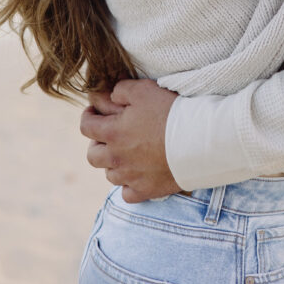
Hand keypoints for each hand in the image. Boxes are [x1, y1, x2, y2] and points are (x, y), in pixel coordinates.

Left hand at [80, 78, 180, 202]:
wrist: (197, 140)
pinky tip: (137, 175)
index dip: (87, 116)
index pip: (86, 126)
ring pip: (109, 175)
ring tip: (125, 154)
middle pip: (92, 155)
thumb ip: (122, 90)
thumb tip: (111, 96)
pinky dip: (129, 185)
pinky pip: (127, 193)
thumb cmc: (170, 112)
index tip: (93, 111)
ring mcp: (130, 177)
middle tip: (107, 135)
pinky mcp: (146, 190)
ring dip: (113, 164)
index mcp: (113, 132)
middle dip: (96, 143)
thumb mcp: (144, 89)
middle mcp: (116, 158)